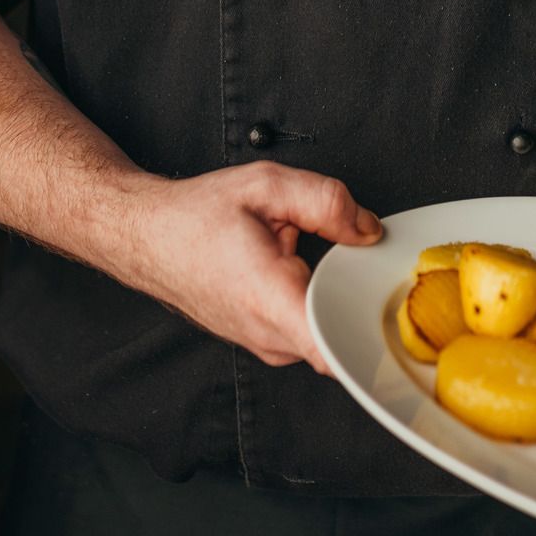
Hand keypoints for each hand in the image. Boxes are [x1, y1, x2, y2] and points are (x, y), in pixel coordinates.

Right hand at [130, 161, 381, 373]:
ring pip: (327, 332)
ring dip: (333, 296)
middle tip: (358, 258)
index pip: (334, 351)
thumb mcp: (266, 185)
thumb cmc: (195, 215)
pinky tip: (303, 269)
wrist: (145, 236)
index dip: (371, 336)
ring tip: (314, 257)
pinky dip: (316, 301)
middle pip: (344, 336)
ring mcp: (265, 344)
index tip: (390, 312)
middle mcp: (267, 334)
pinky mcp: (264, 341)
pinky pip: (309, 329)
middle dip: (360, 297)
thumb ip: (326, 201)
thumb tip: (367, 229)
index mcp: (268, 298)